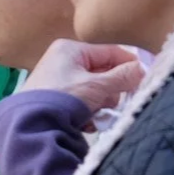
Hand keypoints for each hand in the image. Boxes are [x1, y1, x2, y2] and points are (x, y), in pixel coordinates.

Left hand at [23, 40, 145, 113]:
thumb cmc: (64, 99)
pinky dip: (87, 112)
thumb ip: (122, 77)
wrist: (29, 125)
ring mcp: (58, 80)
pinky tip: (84, 123)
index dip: (129, 65)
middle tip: (108, 103)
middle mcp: (63, 60)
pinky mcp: (55, 99)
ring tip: (94, 115)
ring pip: (95, 90)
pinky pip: (82, 101)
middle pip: (103, 72)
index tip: (144, 79)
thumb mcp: (96, 87)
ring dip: (99, 104)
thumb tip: (143, 69)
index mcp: (71, 49)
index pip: (110, 52)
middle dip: (110, 91)